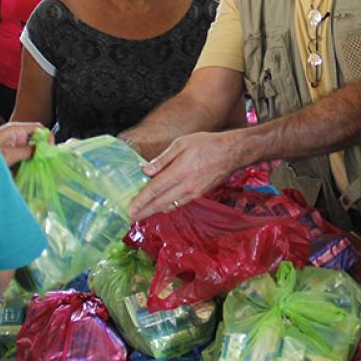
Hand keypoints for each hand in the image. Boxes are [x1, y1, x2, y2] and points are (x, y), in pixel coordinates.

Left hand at [0, 121, 45, 166]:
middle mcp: (15, 134)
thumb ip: (27, 151)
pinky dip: (27, 160)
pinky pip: (23, 153)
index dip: (46, 137)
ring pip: (29, 147)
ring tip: (38, 165)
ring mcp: (12, 142)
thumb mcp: (9, 154)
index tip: (50, 149)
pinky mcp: (9, 151)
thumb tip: (41, 151)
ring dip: (34, 156)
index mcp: (15, 129)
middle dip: (41, 148)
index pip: (38, 128)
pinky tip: (28, 167)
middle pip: (35, 138)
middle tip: (45, 160)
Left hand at [127, 132, 243, 219]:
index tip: (130, 208)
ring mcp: (193, 192)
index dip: (141, 200)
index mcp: (180, 171)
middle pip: (160, 202)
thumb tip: (146, 171)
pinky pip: (179, 204)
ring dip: (154, 211)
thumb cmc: (206, 144)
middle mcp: (186, 186)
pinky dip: (167, 207)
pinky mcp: (198, 195)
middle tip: (130, 216)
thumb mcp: (181, 144)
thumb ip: (162, 159)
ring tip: (141, 213)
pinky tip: (159, 206)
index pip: (155, 189)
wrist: (231, 153)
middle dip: (144, 211)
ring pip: (169, 206)